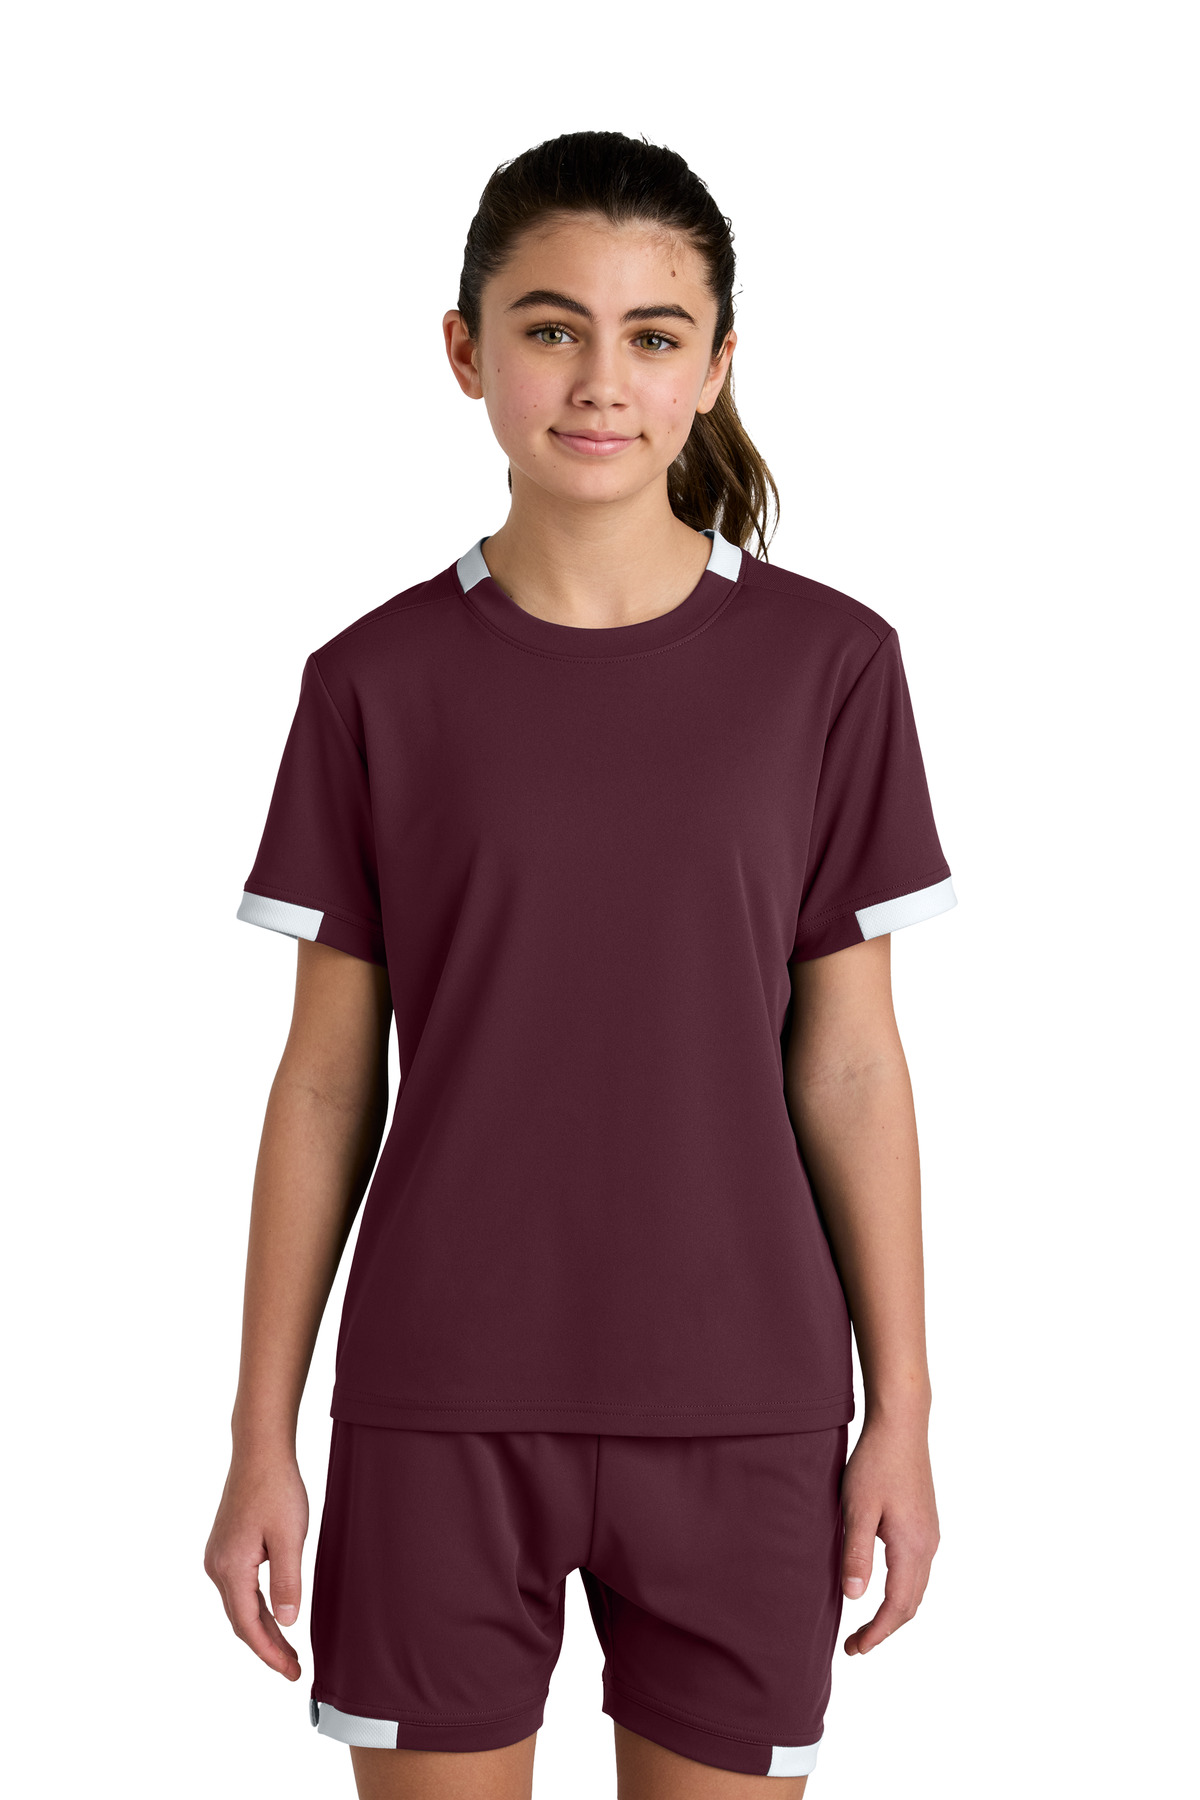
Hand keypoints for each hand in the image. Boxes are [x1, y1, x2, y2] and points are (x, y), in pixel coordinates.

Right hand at [204, 1452, 308, 1678]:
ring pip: (239, 1605)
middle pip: (241, 1620)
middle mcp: (217, 1566)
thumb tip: (287, 1623)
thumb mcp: (289, 1537)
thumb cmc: (276, 1489)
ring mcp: (218, 1556)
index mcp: (231, 1567)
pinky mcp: (225, 1547)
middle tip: (293, 1667)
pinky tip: (273, 1614)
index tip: (291, 1672)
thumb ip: (287, 1582)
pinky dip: (256, 1607)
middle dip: (267, 1647)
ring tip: (287, 1648)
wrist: (260, 1452)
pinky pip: (239, 1589)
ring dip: (262, 1628)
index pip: (249, 1625)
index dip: (270, 1653)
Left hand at [839, 1414, 938, 1654]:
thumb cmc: (875, 1463)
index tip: (855, 1650)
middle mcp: (929, 1546)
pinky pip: (918, 1570)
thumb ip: (857, 1554)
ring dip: (894, 1611)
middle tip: (856, 1645)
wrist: (901, 1425)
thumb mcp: (858, 1508)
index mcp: (913, 1547)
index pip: (897, 1607)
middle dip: (885, 1629)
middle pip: (911, 1603)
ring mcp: (930, 1534)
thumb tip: (855, 1599)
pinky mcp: (926, 1523)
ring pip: (917, 1588)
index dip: (877, 1633)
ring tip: (867, 1624)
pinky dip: (902, 1590)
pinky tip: (882, 1587)